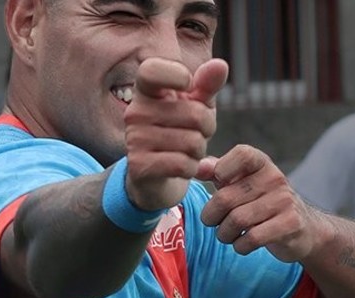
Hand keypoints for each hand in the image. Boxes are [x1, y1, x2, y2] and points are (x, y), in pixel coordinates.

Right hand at [124, 57, 228, 210]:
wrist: (157, 175)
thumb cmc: (180, 131)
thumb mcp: (197, 105)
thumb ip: (207, 85)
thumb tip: (220, 65)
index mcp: (145, 90)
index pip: (153, 70)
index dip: (177, 75)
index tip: (187, 87)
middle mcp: (135, 112)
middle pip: (195, 114)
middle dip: (207, 128)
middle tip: (195, 134)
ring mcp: (134, 139)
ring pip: (192, 142)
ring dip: (199, 151)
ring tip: (186, 151)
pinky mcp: (139, 166)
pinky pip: (183, 164)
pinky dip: (191, 168)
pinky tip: (181, 166)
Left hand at [198, 144, 323, 261]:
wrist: (303, 229)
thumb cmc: (261, 203)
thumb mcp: (241, 183)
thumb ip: (218, 171)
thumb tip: (197, 166)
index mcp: (261, 163)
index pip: (241, 154)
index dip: (221, 170)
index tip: (219, 185)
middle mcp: (275, 178)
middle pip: (226, 198)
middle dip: (211, 217)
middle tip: (213, 223)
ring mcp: (285, 201)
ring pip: (237, 221)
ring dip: (224, 234)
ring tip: (228, 235)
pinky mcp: (291, 224)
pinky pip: (252, 238)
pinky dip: (240, 246)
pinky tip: (243, 244)